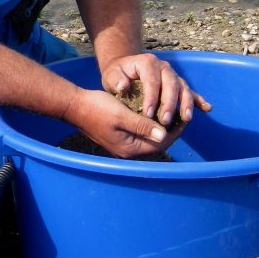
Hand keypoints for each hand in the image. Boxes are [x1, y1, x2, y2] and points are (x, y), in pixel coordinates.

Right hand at [61, 86, 186, 158]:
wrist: (74, 106)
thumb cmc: (96, 108)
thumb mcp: (121, 114)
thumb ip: (142, 125)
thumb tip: (163, 135)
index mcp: (128, 148)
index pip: (160, 144)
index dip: (174, 131)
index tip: (184, 117)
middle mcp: (127, 151)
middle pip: (156, 144)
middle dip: (170, 130)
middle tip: (181, 115)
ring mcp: (122, 146)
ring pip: (149, 139)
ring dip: (160, 128)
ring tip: (170, 114)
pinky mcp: (119, 138)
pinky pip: (140, 135)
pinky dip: (150, 127)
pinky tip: (154, 115)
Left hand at [100, 52, 211, 127]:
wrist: (126, 69)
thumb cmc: (118, 74)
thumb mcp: (111, 75)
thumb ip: (115, 80)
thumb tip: (123, 86)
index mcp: (148, 63)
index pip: (152, 80)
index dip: (151, 97)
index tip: (146, 114)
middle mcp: (164, 67)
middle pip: (171, 84)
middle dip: (169, 104)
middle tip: (164, 121)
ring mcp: (173, 75)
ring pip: (184, 88)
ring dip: (186, 104)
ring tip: (185, 119)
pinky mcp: (179, 84)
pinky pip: (190, 91)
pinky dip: (199, 100)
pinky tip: (207, 109)